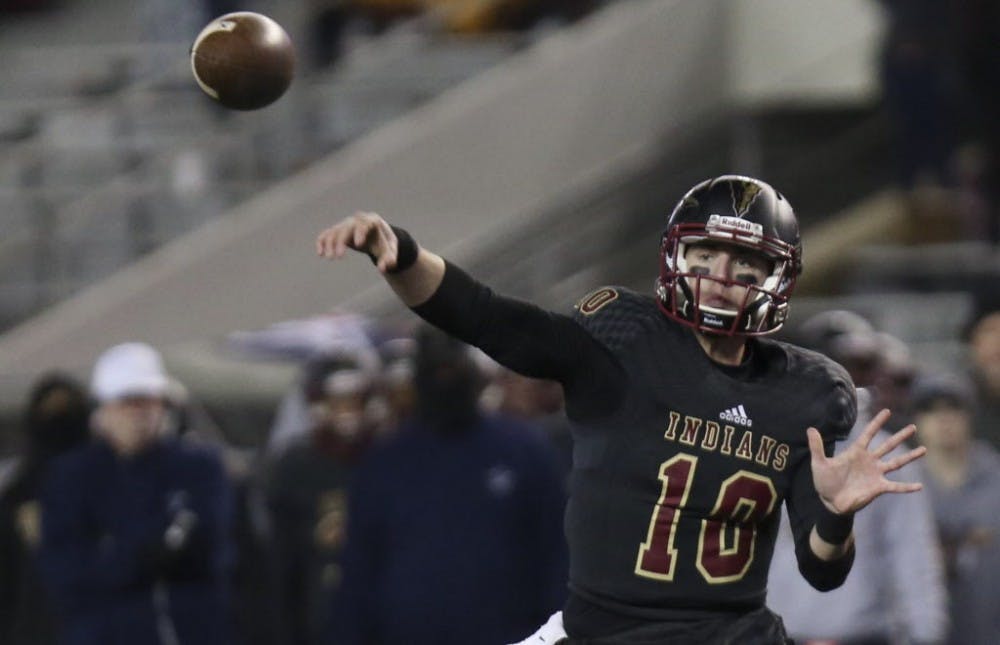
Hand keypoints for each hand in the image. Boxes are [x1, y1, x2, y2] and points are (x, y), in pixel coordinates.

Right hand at [315, 211, 398, 272]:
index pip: (364, 224)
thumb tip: (382, 269)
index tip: (358, 245)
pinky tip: (320, 253)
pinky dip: (322, 241)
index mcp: (372, 221)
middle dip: (341, 240)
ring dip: (330, 243)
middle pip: (347, 227)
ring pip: (335, 230)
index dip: (360, 232)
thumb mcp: (391, 251)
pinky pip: (327, 233)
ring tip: (329, 258)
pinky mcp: (339, 230)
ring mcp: (346, 224)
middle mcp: (357, 221)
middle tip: (338, 257)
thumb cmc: (385, 243)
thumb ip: (390, 259)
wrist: (378, 235)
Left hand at [807, 409, 926, 514]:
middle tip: (913, 426)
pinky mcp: (878, 488)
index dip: (876, 422)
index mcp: (856, 452)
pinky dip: (907, 487)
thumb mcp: (819, 463)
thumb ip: (816, 446)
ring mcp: (876, 474)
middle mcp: (869, 461)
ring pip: (896, 462)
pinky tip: (920, 486)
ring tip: (924, 449)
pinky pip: (896, 486)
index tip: (887, 411)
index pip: (868, 434)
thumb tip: (809, 429)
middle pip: (888, 445)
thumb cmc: (825, 481)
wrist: (830, 502)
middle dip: (900, 436)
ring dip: (910, 456)